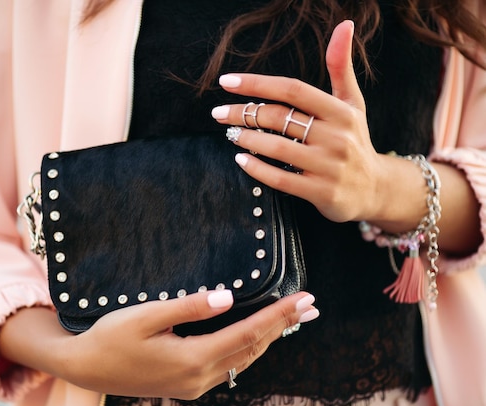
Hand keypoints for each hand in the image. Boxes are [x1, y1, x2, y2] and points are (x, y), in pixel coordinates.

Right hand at [56, 290, 318, 399]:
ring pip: (244, 359)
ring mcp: (195, 385)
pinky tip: (257, 337)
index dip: (278, 315)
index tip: (303, 298)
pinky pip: (230, 365)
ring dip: (270, 338)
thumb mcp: (146, 315)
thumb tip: (228, 297)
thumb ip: (189, 307)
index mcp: (193, 358)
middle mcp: (201, 377)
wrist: (87, 369)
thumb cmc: (111, 337)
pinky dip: (249, 347)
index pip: (248, 332)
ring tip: (293, 320)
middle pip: (253, 348)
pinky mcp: (188, 385)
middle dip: (284, 325)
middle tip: (311, 306)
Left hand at [211, 20, 385, 222]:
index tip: (227, 81)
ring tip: (230, 133)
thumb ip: (341, 67)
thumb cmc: (355, 140)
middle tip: (219, 112)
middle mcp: (337, 137)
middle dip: (244, 113)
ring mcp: (329, 166)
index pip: (293, 89)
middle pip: (280, 117)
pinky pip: (281, 179)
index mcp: (341, 111)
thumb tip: (344, 24)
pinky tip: (241, 159)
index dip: (257, 83)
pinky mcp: (322, 192)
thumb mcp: (352, 103)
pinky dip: (257, 169)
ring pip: (277, 147)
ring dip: (247, 138)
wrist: (375, 189)